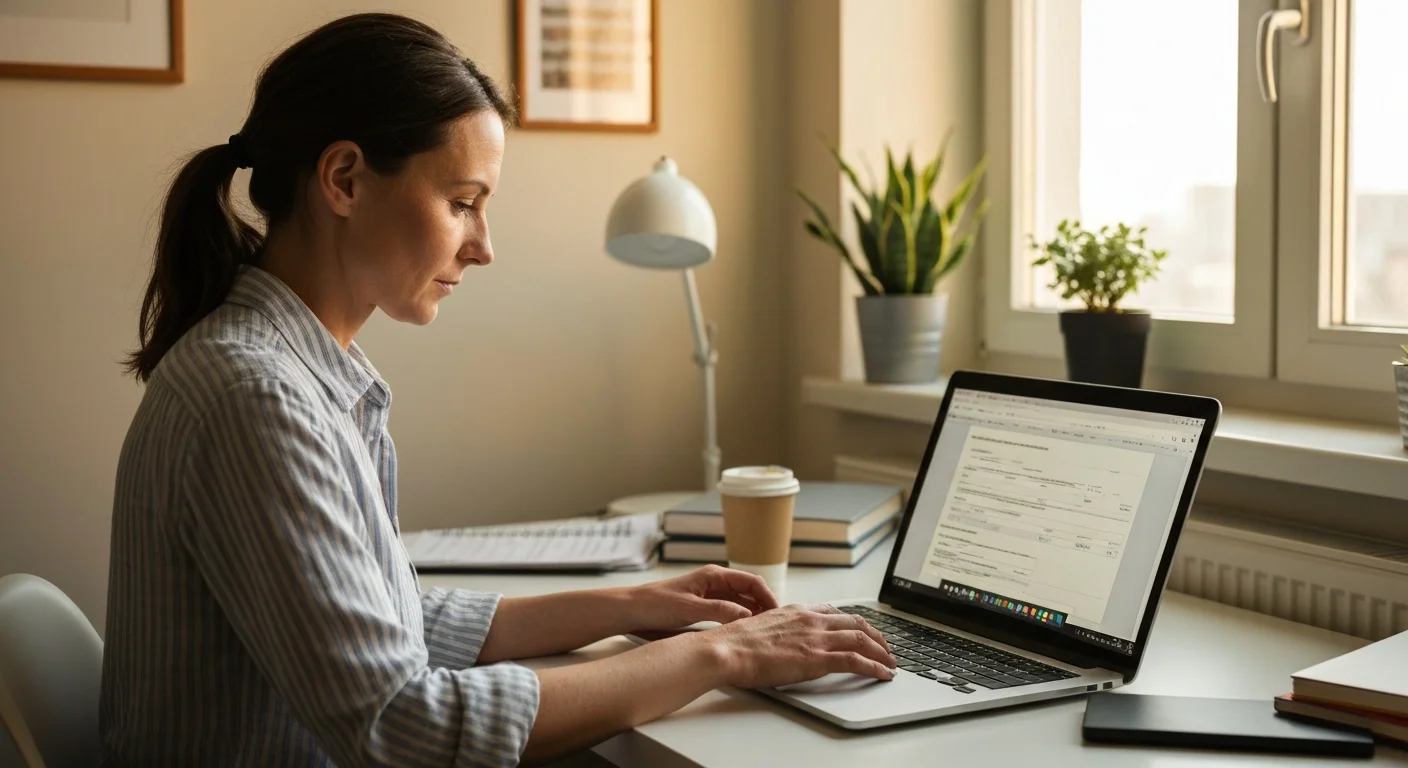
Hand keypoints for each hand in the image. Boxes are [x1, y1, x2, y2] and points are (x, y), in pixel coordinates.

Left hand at [625, 565, 779, 631]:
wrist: (631, 610)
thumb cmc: (656, 603)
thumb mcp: (690, 608)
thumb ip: (719, 611)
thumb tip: (747, 616)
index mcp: (714, 576)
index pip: (752, 581)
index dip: (767, 596)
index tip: (776, 613)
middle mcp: (715, 583)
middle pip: (749, 593)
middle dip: (764, 607)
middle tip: (774, 626)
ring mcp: (710, 596)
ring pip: (740, 604)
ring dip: (752, 616)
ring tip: (763, 633)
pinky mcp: (703, 609)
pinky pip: (728, 614)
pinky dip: (739, 622)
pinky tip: (742, 635)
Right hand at [699, 603, 896, 687]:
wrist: (727, 649)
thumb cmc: (736, 643)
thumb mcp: (763, 627)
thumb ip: (781, 630)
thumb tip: (784, 639)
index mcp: (798, 611)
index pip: (836, 612)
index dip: (855, 622)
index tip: (864, 630)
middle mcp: (811, 620)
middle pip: (856, 622)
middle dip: (876, 636)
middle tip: (885, 648)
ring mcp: (816, 638)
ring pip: (862, 639)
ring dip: (881, 652)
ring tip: (890, 663)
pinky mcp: (817, 658)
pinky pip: (856, 661)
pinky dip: (874, 667)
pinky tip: (882, 674)